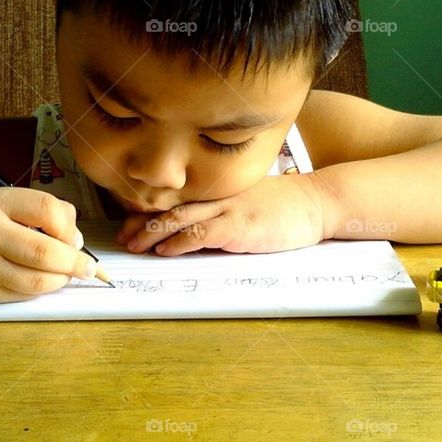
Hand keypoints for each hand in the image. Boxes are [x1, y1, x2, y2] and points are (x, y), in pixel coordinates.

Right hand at [0, 186, 97, 303]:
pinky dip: (38, 291)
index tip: (76, 239)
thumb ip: (36, 211)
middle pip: (47, 253)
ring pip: (37, 282)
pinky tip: (40, 283)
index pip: (48, 210)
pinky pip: (19, 297)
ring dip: (60, 281)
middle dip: (75, 263)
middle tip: (88, 267)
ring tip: (64, 275)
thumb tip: (75, 241)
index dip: (70, 227)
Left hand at [115, 175, 332, 255]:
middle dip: (143, 223)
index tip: (130, 224)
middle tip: (123, 238)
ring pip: (180, 219)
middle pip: (171, 207)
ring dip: (153, 233)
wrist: (318, 201)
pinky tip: (165, 251)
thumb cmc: (286, 204)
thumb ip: (225, 209)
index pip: (177, 199)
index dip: (150, 212)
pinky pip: (202, 233)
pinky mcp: (240, 225)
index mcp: (220, 189)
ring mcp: (228, 208)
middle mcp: (219, 195)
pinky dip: (179, 242)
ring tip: (135, 246)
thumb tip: (198, 229)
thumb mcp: (250, 200)